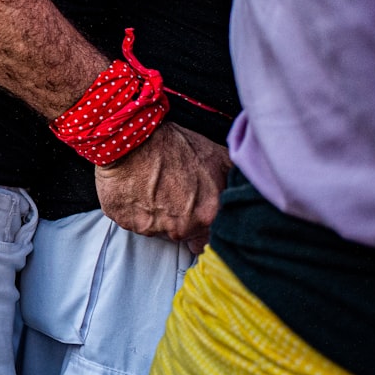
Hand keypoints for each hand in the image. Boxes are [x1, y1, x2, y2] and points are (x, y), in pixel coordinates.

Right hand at [94, 121, 230, 253]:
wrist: (133, 135)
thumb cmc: (173, 144)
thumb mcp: (216, 156)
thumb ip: (234, 181)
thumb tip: (248, 189)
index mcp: (206, 215)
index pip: (210, 239)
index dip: (204, 225)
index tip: (197, 213)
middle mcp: (180, 227)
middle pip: (183, 234)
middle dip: (179, 218)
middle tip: (172, 193)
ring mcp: (150, 227)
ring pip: (156, 228)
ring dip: (156, 213)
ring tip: (152, 187)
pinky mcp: (125, 221)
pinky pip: (132, 221)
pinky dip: (134, 209)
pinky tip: (137, 189)